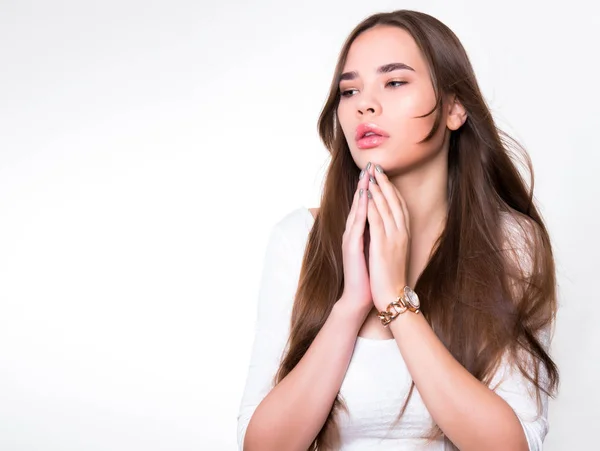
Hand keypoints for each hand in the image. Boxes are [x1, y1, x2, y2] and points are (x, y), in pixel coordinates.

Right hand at [339, 166, 372, 316]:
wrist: (362, 295)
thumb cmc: (370, 273)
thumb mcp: (374, 247)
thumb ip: (374, 231)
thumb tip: (381, 217)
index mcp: (360, 231)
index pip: (365, 204)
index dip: (370, 187)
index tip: (376, 170)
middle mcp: (353, 232)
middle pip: (359, 203)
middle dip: (365, 183)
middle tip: (370, 165)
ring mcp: (350, 238)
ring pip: (356, 211)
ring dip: (361, 193)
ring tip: (366, 176)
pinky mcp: (351, 247)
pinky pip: (356, 225)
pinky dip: (360, 211)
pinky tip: (363, 200)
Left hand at [365, 163, 410, 311]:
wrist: (391, 294)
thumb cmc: (390, 275)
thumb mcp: (394, 251)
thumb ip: (391, 236)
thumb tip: (385, 223)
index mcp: (404, 233)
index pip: (398, 205)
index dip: (390, 188)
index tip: (383, 174)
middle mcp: (401, 233)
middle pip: (393, 201)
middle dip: (384, 182)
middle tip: (376, 166)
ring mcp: (392, 238)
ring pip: (385, 208)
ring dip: (377, 190)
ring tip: (370, 175)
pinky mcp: (382, 245)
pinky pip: (376, 221)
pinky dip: (371, 206)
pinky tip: (366, 196)